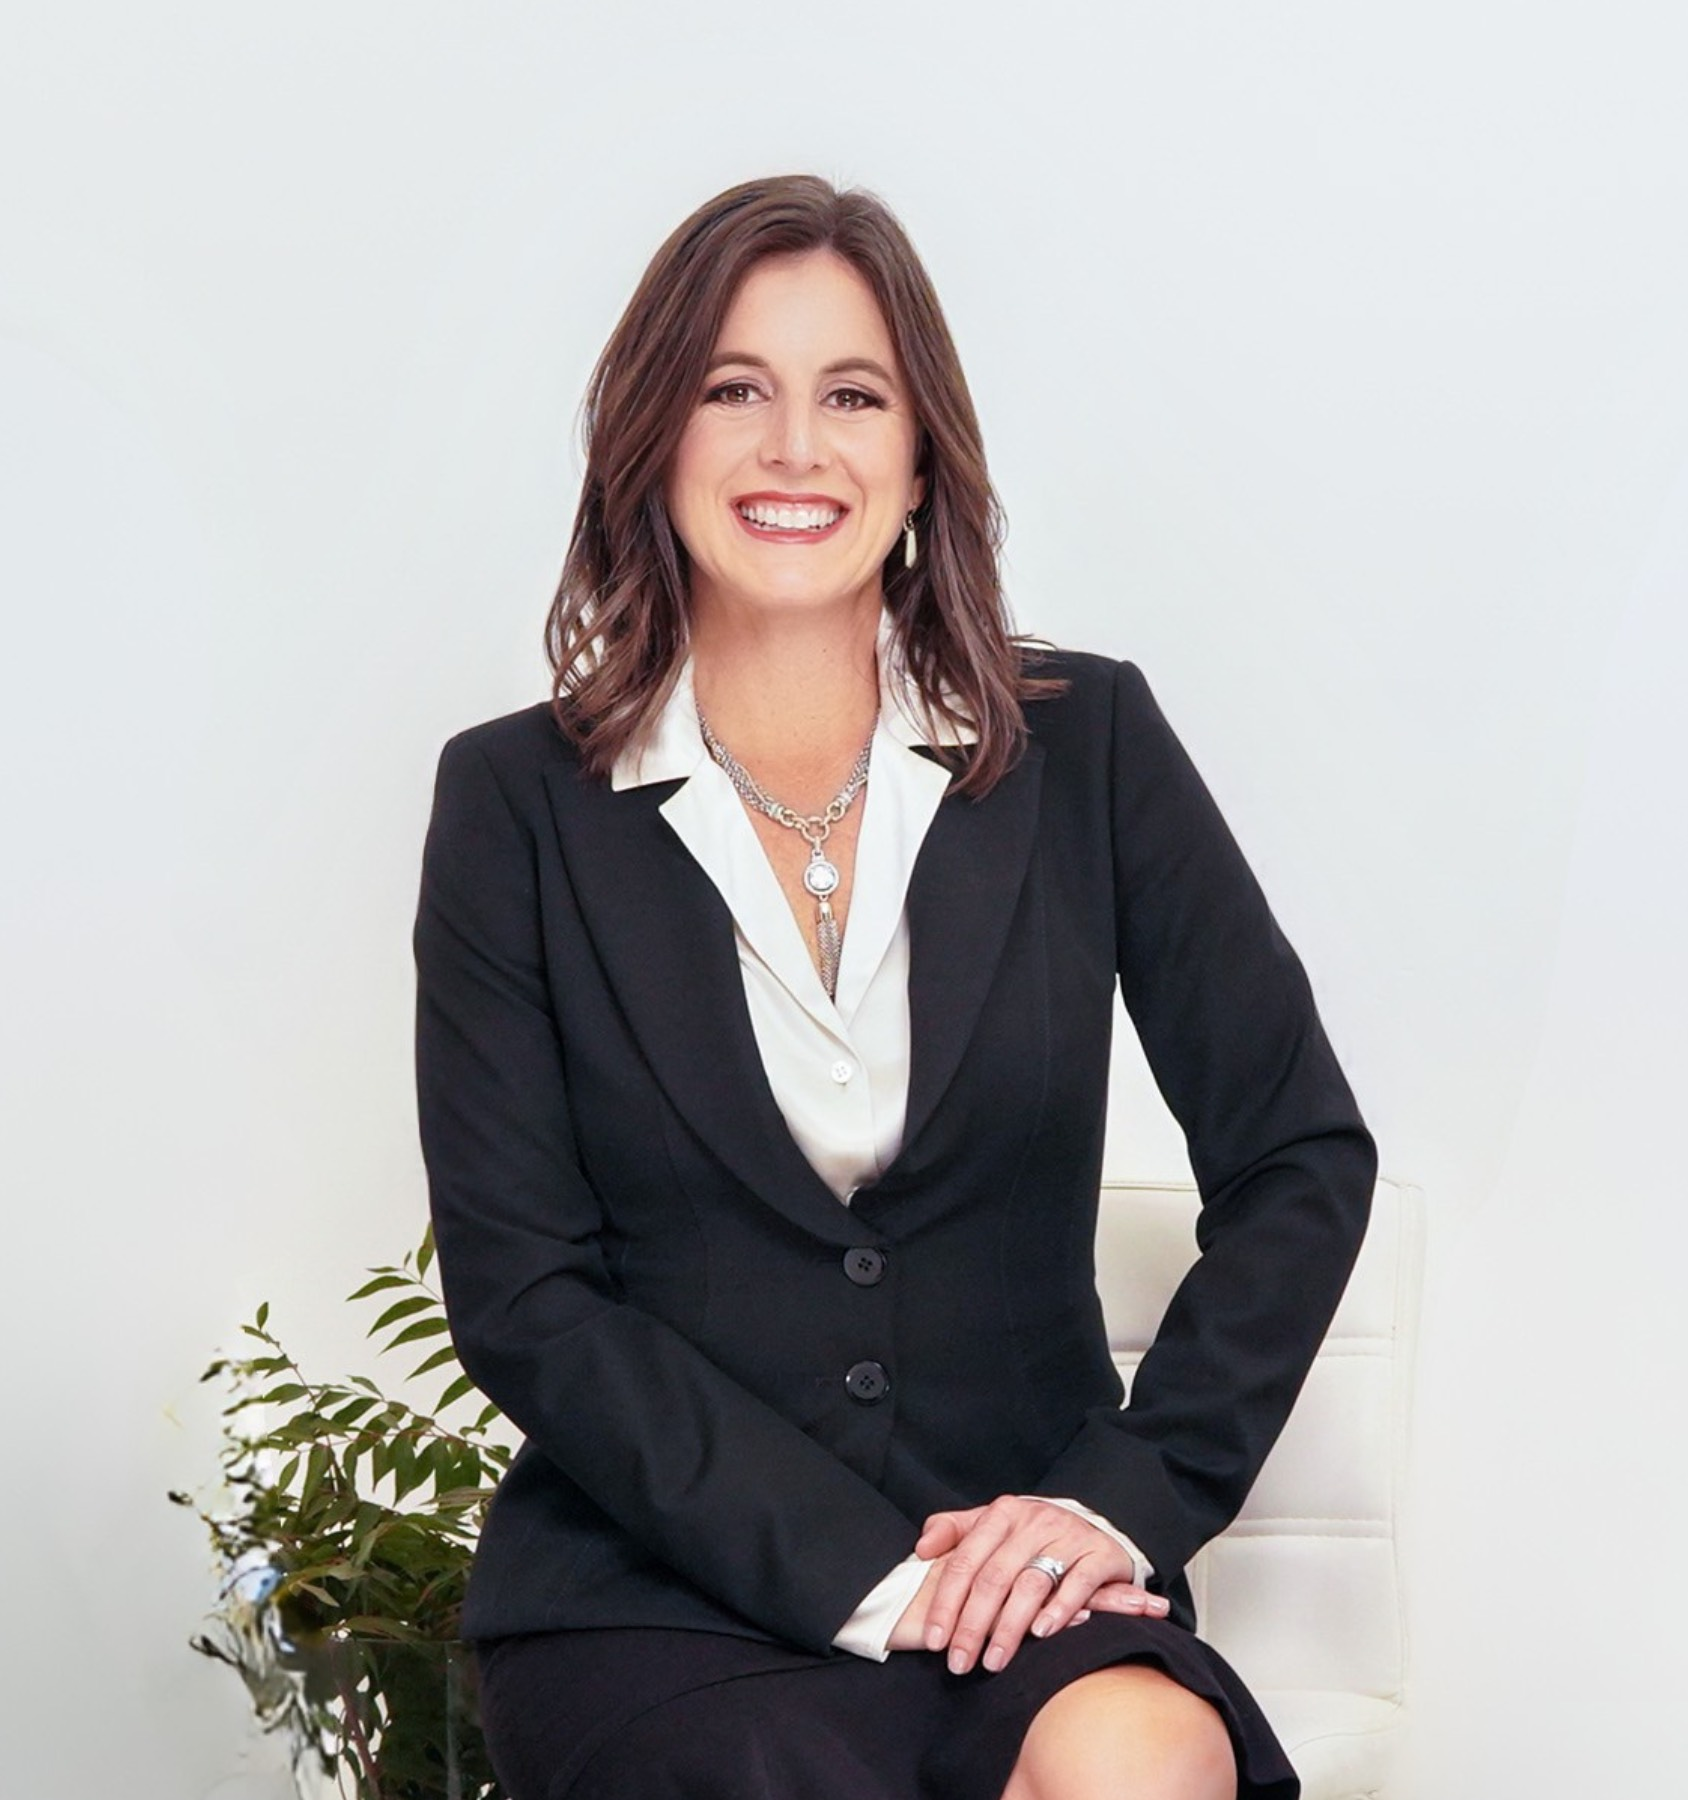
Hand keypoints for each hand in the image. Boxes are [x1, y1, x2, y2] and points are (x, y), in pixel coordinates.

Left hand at [911, 1496, 1169, 1674]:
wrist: (1091, 1529)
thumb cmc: (1029, 1537)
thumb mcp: (989, 1526)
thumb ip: (951, 1532)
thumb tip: (920, 1549)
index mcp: (1002, 1513)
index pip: (965, 1561)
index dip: (946, 1602)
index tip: (934, 1641)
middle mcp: (1035, 1520)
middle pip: (994, 1577)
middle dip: (972, 1625)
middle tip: (959, 1663)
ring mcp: (1069, 1536)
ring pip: (1032, 1584)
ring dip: (1009, 1627)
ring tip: (994, 1661)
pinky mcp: (1100, 1554)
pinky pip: (1079, 1583)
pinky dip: (1060, 1609)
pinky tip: (1042, 1633)